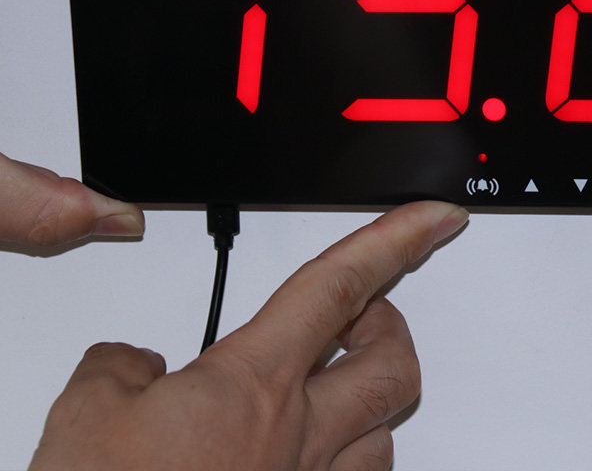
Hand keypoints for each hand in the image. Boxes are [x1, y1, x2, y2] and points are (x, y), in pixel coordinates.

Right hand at [29, 200, 468, 469]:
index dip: (394, 238)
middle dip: (388, 325)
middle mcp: (297, 437)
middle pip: (394, 362)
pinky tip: (314, 457)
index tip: (434, 217)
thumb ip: (117, 367)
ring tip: (330, 388)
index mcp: (253, 384)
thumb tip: (132, 364)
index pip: (339, 285)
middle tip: (356, 317)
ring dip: (368, 399)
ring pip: (387, 431)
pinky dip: (351, 460)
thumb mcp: (86, 415)